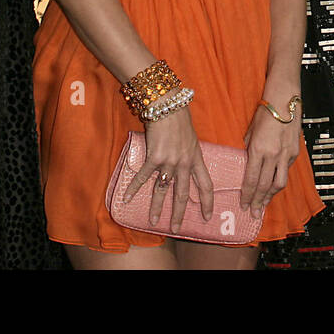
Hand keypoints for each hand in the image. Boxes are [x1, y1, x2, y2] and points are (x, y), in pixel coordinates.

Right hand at [125, 107, 214, 231]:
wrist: (167, 105)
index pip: (206, 185)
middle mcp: (184, 163)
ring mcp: (169, 161)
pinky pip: (143, 177)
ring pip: (163, 190)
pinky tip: (126, 198)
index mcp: (196, 157)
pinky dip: (133, 188)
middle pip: (183, 194)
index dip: (207, 202)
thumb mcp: (191, 137)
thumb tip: (186, 164)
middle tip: (177, 229)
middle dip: (179, 213)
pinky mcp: (154, 158)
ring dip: (157, 207)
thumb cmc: (179, 117)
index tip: (207, 216)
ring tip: (154, 222)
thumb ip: (188, 153)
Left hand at [242, 97, 300, 215]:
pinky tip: (274, 186)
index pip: (251, 179)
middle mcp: (273, 154)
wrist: (286, 100)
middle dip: (258, 201)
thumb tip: (245, 161)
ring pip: (279, 183)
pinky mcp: (294, 152)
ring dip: (271, 196)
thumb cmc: (266, 111)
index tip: (243, 204)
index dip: (247, 195)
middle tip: (253, 213)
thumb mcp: (251, 131)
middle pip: (265, 186)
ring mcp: (286, 154)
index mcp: (259, 149)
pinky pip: (286, 171)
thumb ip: (248, 148)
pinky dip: (279, 181)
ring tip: (264, 204)